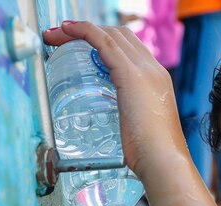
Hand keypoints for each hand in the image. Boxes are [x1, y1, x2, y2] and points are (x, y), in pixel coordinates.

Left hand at [42, 21, 186, 177]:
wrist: (164, 161)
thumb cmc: (152, 156)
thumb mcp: (140, 132)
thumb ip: (129, 123)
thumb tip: (115, 133)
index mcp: (157, 81)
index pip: (130, 48)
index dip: (104, 41)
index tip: (81, 47)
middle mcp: (153, 70)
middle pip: (120, 35)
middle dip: (89, 31)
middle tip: (61, 38)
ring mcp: (144, 70)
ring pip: (110, 34)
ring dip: (80, 29)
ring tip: (55, 35)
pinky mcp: (131, 75)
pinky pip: (103, 42)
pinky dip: (83, 31)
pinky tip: (66, 32)